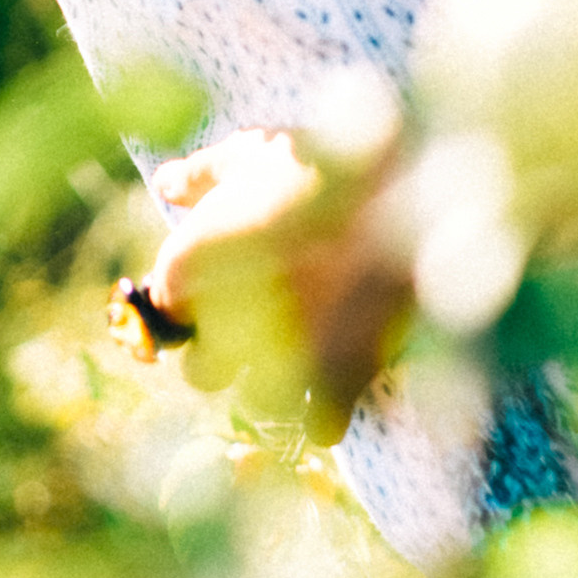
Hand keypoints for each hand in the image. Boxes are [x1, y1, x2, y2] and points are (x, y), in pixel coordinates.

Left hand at [135, 123, 411, 436]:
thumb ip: (201, 174)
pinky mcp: (340, 376)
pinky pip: (318, 426)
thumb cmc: (325, 160)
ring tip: (304, 345)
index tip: (217, 284)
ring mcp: (282, 352)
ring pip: (257, 402)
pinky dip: (326, 412)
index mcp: (191, 259)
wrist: (411, 176)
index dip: (189, 299)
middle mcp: (225, 316)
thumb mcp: (255, 151)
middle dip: (224, 354)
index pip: (166, 306)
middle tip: (258, 323)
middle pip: (200, 372)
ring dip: (276, 383)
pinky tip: (337, 379)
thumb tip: (166, 185)